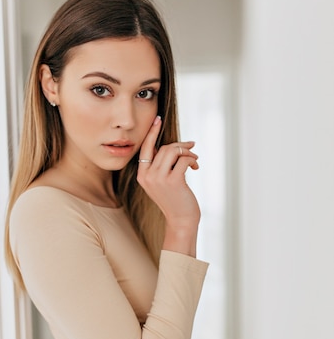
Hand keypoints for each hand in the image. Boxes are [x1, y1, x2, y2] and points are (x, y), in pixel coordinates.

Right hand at [137, 117, 200, 255]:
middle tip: (191, 148)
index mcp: (142, 174)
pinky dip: (192, 160)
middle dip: (180, 146)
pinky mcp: (173, 181)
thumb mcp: (161, 181)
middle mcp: (147, 176)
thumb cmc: (174, 199)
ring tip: (194, 160)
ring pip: (173, 151)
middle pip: (164, 148)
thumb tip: (168, 145)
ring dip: (187, 152)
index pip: (146, 148)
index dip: (152, 132)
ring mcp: (159, 179)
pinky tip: (195, 167)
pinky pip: (184, 160)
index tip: (158, 119)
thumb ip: (160, 165)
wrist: (181, 220)